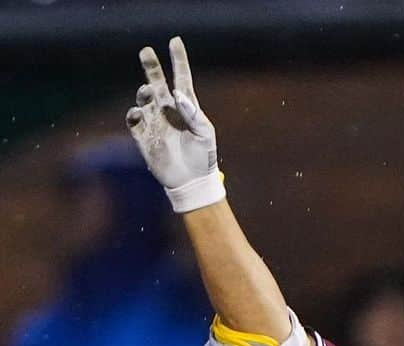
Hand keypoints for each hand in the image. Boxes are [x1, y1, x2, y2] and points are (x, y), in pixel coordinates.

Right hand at [125, 37, 224, 212]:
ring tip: (148, 92)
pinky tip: (139, 112)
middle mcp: (168, 111)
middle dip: (151, 67)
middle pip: (156, 82)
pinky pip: (134, 119)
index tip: (175, 41)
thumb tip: (177, 94)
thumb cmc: (203, 158)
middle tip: (146, 52)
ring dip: (144, 92)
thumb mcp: (205, 134)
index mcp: (186, 108)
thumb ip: (193, 113)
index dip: (178, 60)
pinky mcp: (143, 136)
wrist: (191, 182)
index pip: (181, 78)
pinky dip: (134, 113)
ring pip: (143, 98)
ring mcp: (154, 122)